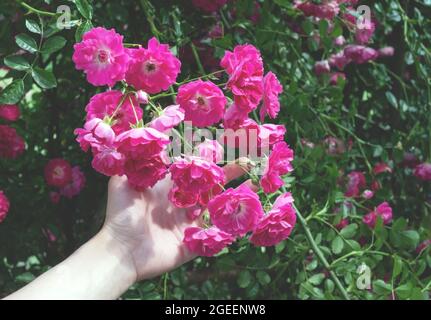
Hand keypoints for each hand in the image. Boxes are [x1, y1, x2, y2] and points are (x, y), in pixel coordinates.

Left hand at [102, 159, 252, 281]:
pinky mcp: (194, 243)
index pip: (194, 169)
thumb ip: (134, 162)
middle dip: (229, 173)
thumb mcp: (122, 182)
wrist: (121, 250)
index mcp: (169, 187)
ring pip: (217, 208)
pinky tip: (247, 216)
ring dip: (235, 197)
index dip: (209, 158)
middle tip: (248, 162)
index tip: (224, 145)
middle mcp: (182, 203)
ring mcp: (189, 223)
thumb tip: (146, 137)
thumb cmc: (121, 215)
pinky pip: (215, 234)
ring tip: (254, 185)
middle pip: (211, 186)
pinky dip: (230, 226)